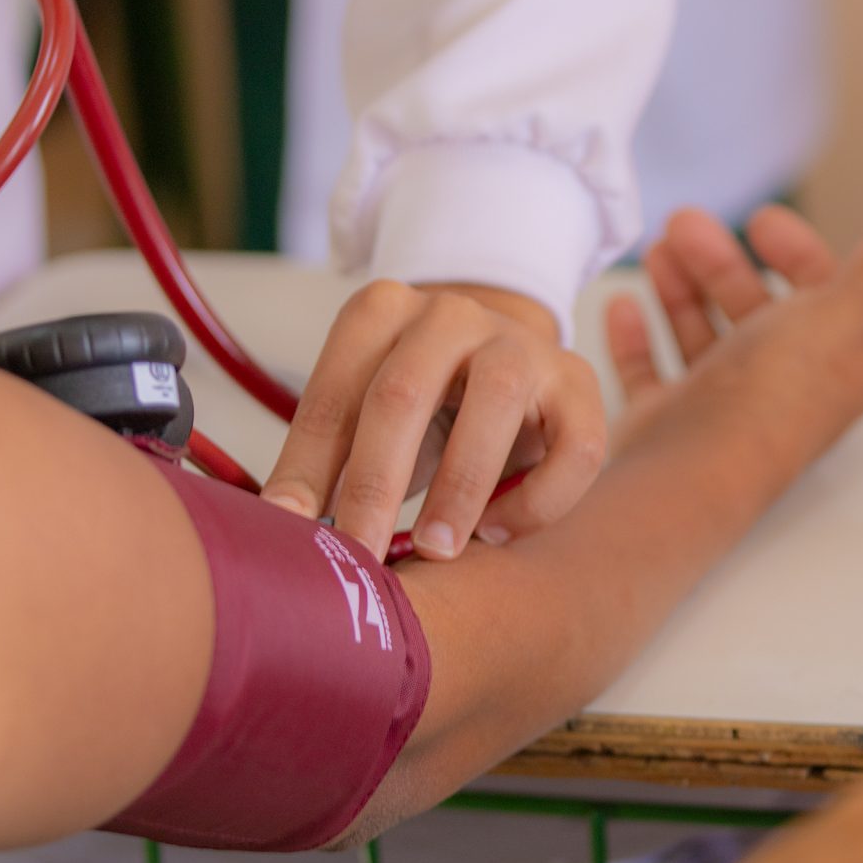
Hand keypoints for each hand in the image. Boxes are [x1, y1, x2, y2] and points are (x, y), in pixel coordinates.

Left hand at [263, 281, 607, 561]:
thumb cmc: (423, 410)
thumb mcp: (366, 420)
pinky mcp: (580, 384)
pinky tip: (498, 532)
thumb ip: (328, 463)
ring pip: (492, 406)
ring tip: (436, 549)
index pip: (335, 392)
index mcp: (382, 311)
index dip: (307, 464)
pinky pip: (571, 448)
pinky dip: (535, 501)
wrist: (508, 367)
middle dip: (375, 484)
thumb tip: (283, 529)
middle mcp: (451, 315)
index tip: (290, 529)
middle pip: (403, 394)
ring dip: (458, 488)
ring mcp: (521, 344)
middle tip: (359, 552)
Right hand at [607, 205, 862, 474]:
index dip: (795, 252)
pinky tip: (622, 304)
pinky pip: (651, 374)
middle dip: (720, 262)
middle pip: (753, 310)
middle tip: (683, 223)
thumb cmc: (775, 393)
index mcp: (830, 364)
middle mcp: (780, 388)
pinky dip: (637, 338)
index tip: (759, 221)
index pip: (820, 296)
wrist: (701, 467)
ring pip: (702, 337)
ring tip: (654, 252)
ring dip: (680, 290)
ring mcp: (721, 410)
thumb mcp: (841, 316)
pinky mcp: (670, 426)